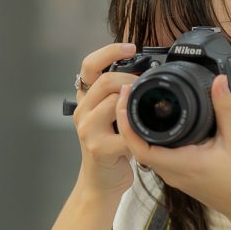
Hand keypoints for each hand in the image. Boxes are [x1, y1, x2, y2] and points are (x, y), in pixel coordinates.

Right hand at [71, 42, 137, 198]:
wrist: (101, 182)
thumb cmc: (111, 148)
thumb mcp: (112, 117)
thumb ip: (119, 96)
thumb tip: (145, 74)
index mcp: (86, 99)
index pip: (89, 65)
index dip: (109, 51)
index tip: (131, 47)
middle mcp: (82, 111)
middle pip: (107, 81)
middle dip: (132, 80)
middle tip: (148, 87)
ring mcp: (88, 129)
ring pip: (114, 102)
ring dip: (136, 103)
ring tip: (147, 110)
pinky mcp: (98, 147)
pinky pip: (125, 131)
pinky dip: (140, 131)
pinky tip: (148, 134)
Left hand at [115, 74, 230, 225]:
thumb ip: (224, 108)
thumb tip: (218, 81)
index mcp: (181, 164)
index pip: (139, 146)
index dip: (127, 123)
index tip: (126, 99)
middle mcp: (172, 173)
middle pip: (136, 147)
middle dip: (128, 121)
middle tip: (128, 94)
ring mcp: (174, 177)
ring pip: (145, 153)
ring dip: (137, 130)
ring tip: (138, 104)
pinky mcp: (180, 177)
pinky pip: (157, 157)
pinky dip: (151, 140)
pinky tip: (157, 124)